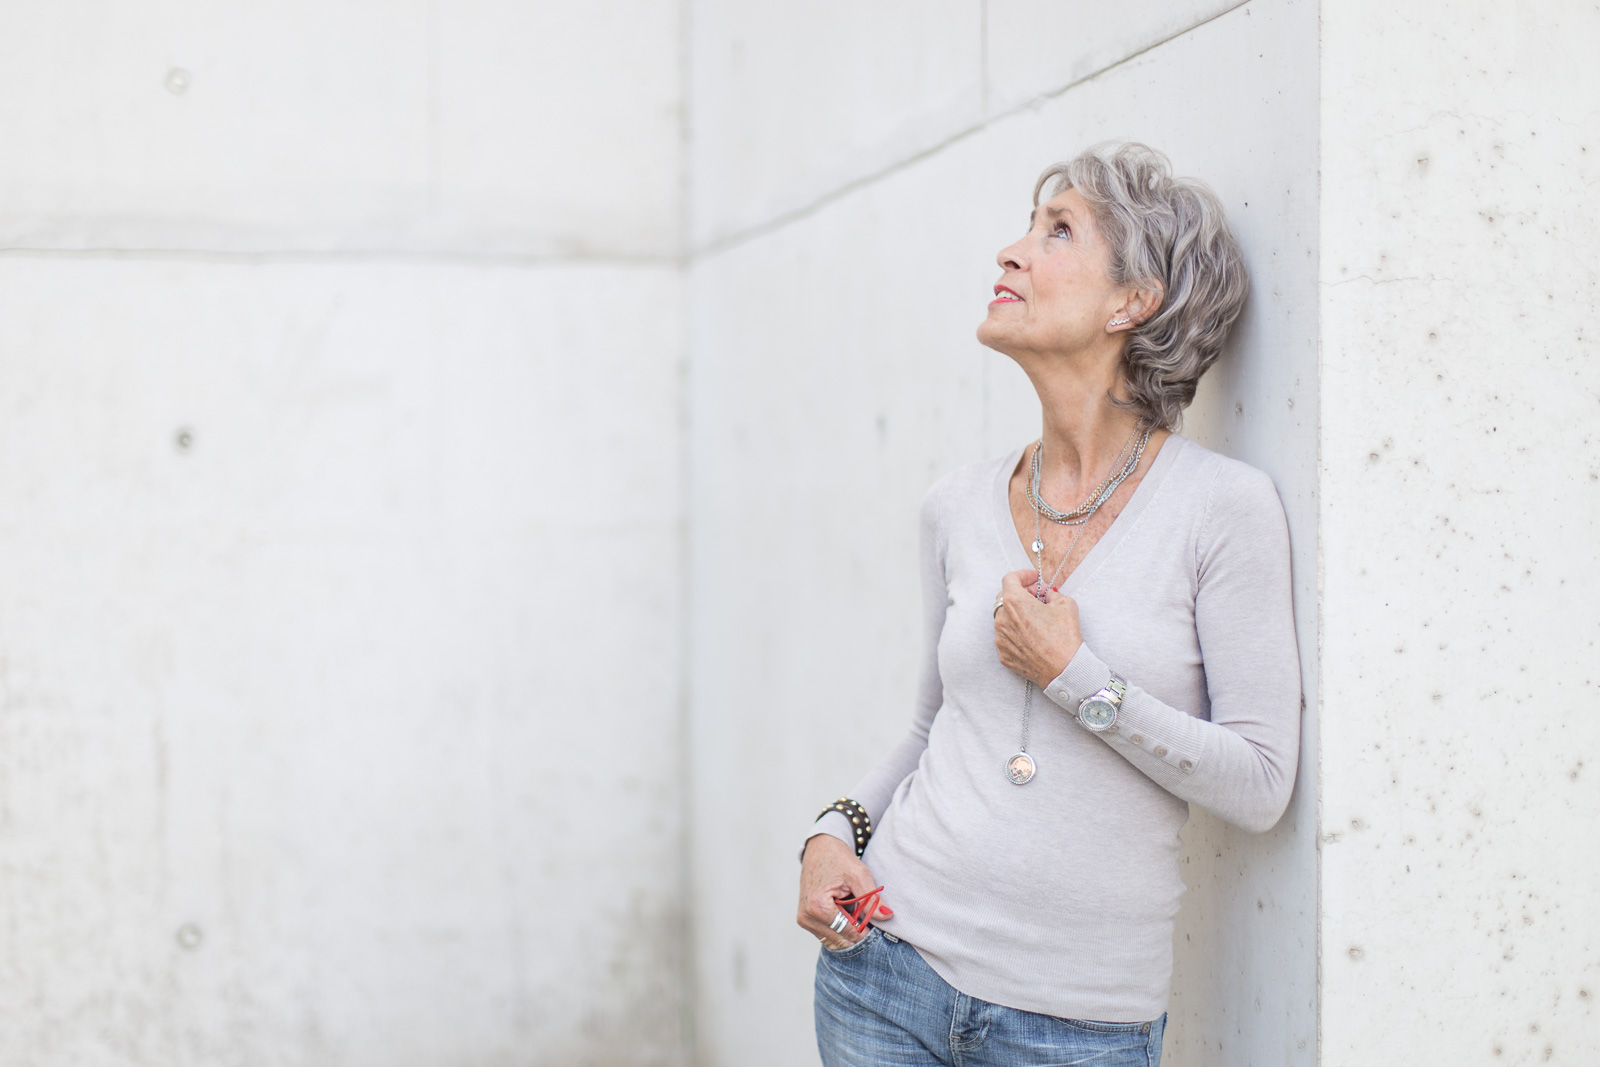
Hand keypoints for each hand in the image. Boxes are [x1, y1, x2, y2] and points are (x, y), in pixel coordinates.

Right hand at [797, 833, 892, 948]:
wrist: (819, 847)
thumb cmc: (837, 857)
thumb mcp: (858, 875)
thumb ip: (872, 899)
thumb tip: (887, 917)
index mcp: (818, 908)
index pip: (848, 934)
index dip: (866, 932)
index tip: (878, 927)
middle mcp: (807, 917)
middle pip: (840, 940)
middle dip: (857, 933)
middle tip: (869, 919)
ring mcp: (804, 920)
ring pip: (834, 940)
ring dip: (848, 932)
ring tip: (855, 912)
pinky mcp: (805, 919)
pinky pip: (827, 934)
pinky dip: (839, 928)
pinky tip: (846, 913)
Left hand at [993, 569, 1082, 687]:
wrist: (1064, 669)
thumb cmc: (1065, 637)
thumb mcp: (1065, 604)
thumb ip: (1051, 593)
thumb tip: (1046, 594)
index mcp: (1014, 603)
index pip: (1010, 579)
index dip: (1023, 575)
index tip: (1033, 578)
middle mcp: (1001, 619)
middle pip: (1005, 597)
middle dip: (1021, 593)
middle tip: (1038, 597)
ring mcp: (1000, 638)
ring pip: (1004, 618)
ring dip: (1018, 613)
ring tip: (1036, 617)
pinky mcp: (1003, 654)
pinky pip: (1006, 636)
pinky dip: (1016, 631)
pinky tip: (1032, 634)